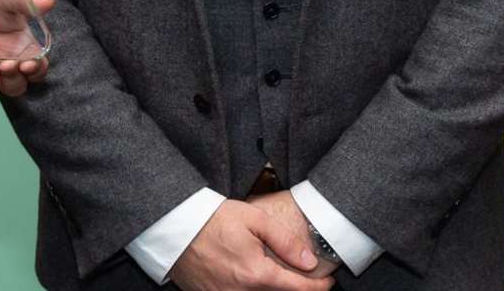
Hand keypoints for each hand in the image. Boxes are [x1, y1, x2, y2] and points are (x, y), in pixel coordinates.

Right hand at [167, 199, 334, 290]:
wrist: (174, 228)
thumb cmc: (212, 219)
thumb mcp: (254, 220)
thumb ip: (284, 241)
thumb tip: (308, 261)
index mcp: (256, 275)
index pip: (298, 290)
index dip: (318, 287)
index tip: (329, 281)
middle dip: (295, 287)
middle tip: (304, 275)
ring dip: (271, 288)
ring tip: (275, 273)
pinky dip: (249, 288)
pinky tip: (249, 276)